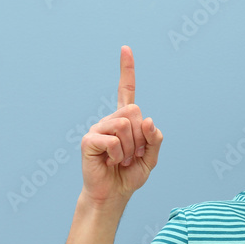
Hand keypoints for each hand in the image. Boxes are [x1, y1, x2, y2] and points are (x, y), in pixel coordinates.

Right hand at [80, 46, 162, 206]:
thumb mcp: (151, 158)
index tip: (125, 48)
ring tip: (121, 159)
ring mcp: (98, 128)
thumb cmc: (129, 175)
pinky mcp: (89, 140)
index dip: (126, 70)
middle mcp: (110, 120)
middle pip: (135, 112)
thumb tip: (148, 120)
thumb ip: (155, 139)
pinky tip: (110, 162)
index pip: (126, 90)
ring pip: (125, 125)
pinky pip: (114, 140)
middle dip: (141, 137)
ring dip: (130, 148)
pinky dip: (118, 155)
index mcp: (124, 120)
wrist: (113, 195)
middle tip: (132, 154)